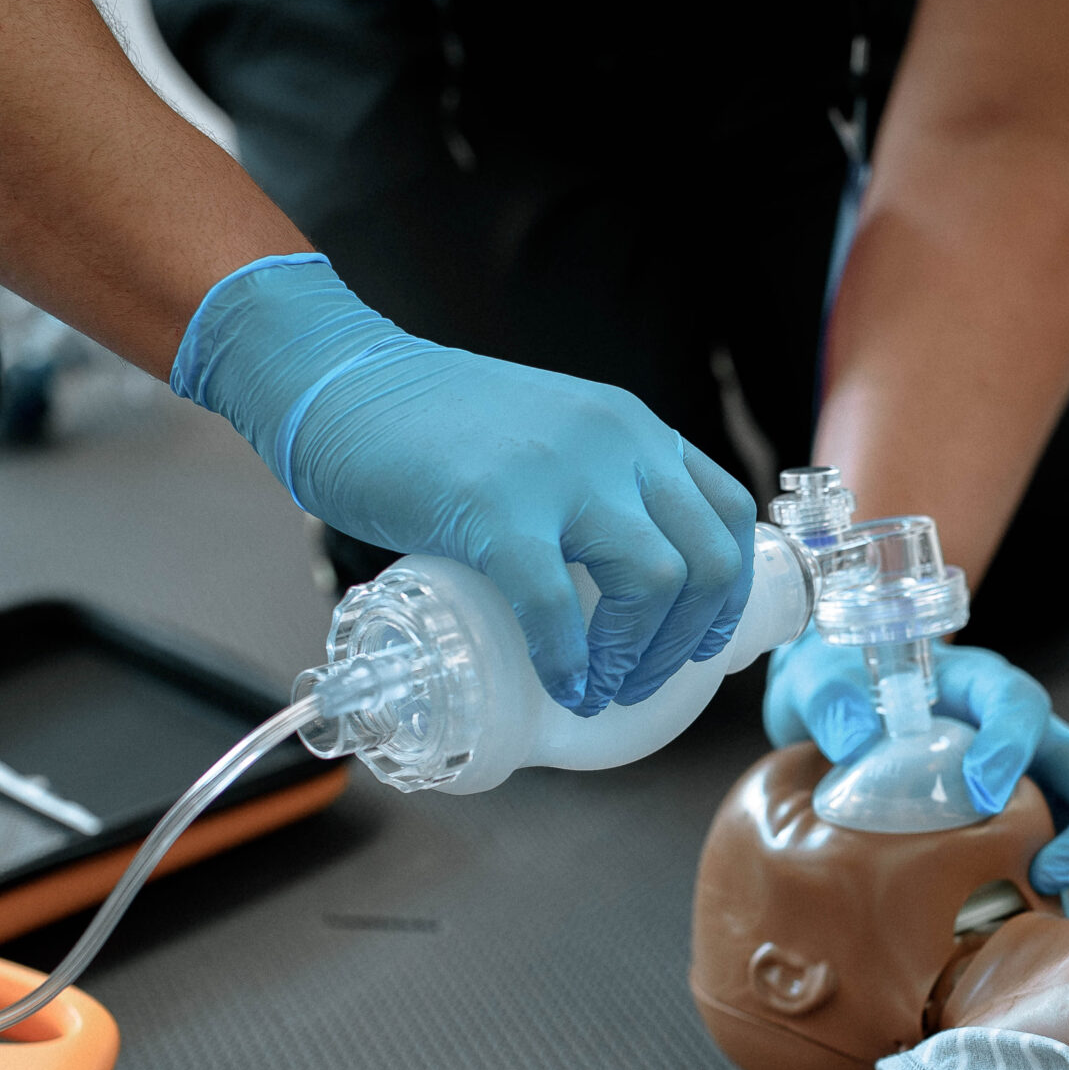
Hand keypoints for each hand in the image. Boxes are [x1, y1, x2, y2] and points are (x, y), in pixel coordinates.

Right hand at [172, 254, 757, 714]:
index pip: (729, 514)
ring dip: (639, 654)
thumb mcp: (548, 440)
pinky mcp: (495, 506)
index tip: (698, 644)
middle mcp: (617, 442)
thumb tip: (613, 590)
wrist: (339, 380)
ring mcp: (560, 471)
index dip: (727, 594)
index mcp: (633, 430)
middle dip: (688, 640)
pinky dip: (568, 659)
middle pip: (708, 559)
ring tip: (602, 689)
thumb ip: (589, 491)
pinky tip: (562, 685)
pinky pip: (556, 603)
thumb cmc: (431, 427)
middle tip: (640, 681)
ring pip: (657, 580)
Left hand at [763, 634, 1068, 914]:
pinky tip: (1045, 945)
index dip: (1013, 743)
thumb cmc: (846, 693)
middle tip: (1049, 876)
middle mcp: (1030, 739)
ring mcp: (1042, 787)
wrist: (846, 718)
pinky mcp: (1035, 832)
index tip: (984, 788)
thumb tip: (854, 739)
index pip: (1020, 705)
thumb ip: (830, 699)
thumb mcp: (822, 681)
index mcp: (982, 691)